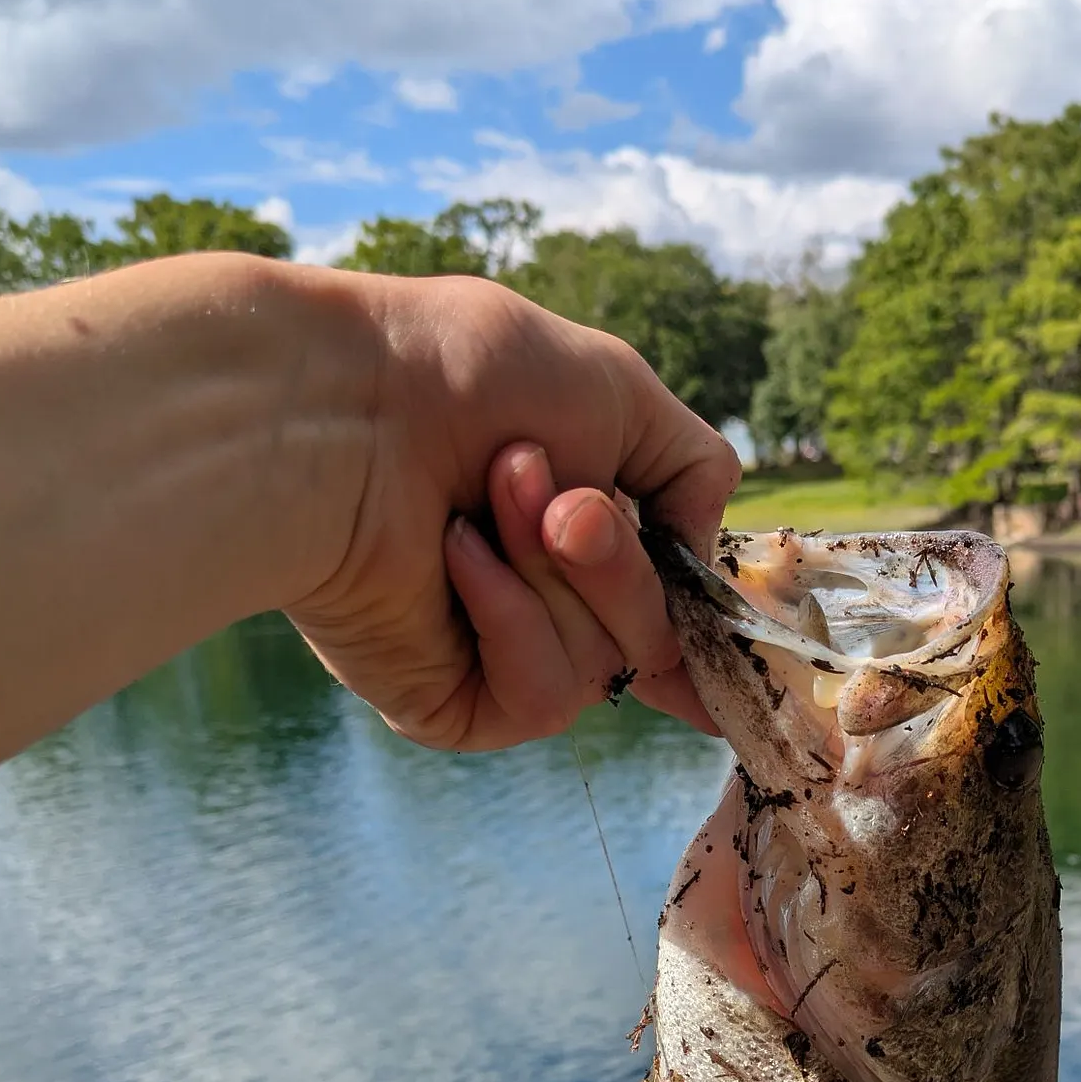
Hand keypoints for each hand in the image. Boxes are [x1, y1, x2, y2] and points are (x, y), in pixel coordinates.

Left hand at [285, 271, 737, 747]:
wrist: (346, 406)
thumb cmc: (467, 376)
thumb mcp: (620, 391)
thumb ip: (694, 471)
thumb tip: (700, 563)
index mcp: (588, 540)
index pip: (670, 623)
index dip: (707, 647)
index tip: (734, 674)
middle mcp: (552, 607)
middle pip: (657, 641)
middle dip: (614, 557)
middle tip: (547, 484)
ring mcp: (503, 658)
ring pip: (606, 665)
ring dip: (555, 569)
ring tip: (485, 493)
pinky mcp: (456, 705)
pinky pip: (543, 694)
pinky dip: (511, 615)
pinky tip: (454, 555)